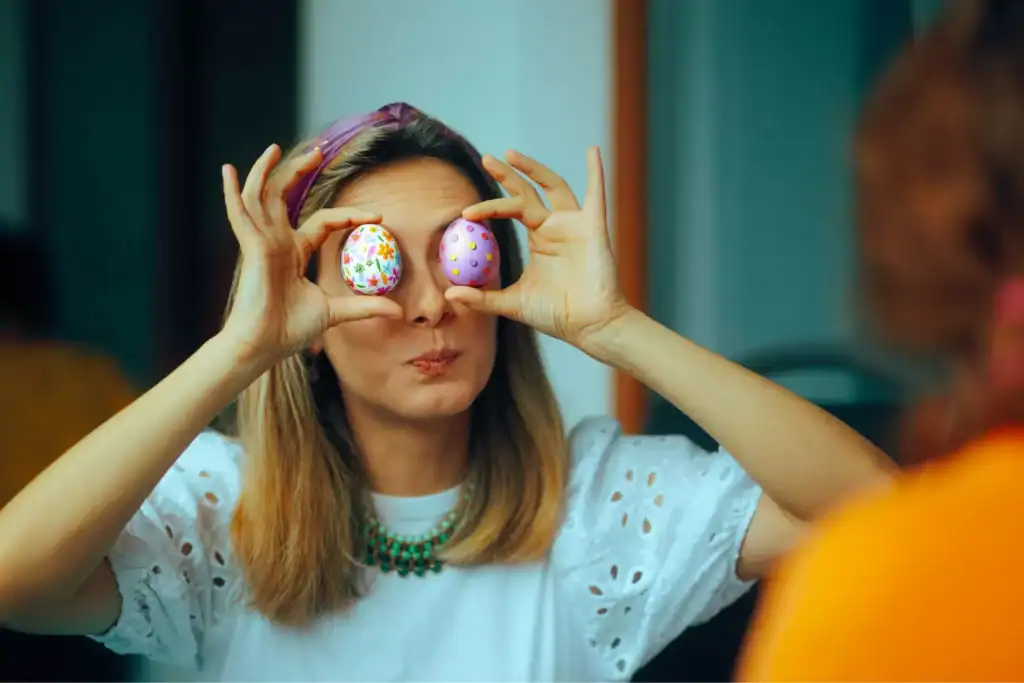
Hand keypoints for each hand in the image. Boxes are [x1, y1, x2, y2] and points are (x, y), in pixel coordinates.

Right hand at [218, 144, 401, 363]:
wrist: (265, 344)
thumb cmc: (290, 329)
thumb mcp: (335, 312)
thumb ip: (364, 307)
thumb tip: (399, 311)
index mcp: (294, 252)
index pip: (325, 222)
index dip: (350, 216)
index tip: (379, 217)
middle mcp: (277, 241)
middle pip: (286, 197)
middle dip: (299, 172)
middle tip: (319, 153)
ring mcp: (261, 241)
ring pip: (261, 196)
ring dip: (267, 171)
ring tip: (275, 148)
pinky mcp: (250, 246)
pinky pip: (239, 213)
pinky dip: (233, 191)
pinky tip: (227, 170)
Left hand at [445, 147, 631, 348]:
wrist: (588, 325)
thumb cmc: (556, 314)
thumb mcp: (512, 304)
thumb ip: (482, 298)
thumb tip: (448, 293)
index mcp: (539, 239)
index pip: (511, 210)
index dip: (488, 207)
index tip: (465, 212)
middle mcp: (556, 226)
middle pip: (529, 191)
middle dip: (508, 175)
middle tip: (487, 160)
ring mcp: (575, 225)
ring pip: (554, 186)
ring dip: (534, 168)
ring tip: (511, 154)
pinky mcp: (594, 228)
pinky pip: (597, 195)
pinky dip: (596, 172)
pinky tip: (592, 151)